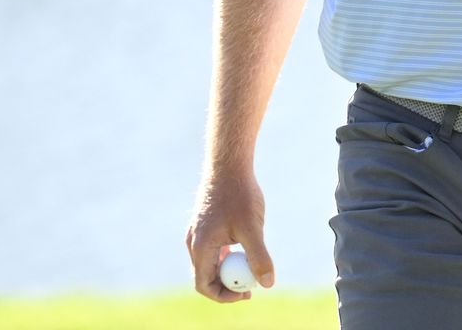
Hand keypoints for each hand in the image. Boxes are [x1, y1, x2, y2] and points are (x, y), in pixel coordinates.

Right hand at [186, 167, 274, 302]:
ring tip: (252, 265)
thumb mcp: (252, 228)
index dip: (225, 295)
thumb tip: (267, 283)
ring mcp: (197, 234)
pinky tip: (245, 247)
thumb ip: (259, 257)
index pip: (204, 285)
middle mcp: (193, 243)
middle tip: (253, 285)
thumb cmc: (239, 194)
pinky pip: (213, 250)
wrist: (229, 165)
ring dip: (229, 269)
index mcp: (200, 247)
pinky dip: (228, 255)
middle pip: (206, 277)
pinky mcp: (204, 225)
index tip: (248, 293)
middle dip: (229, 285)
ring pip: (210, 263)